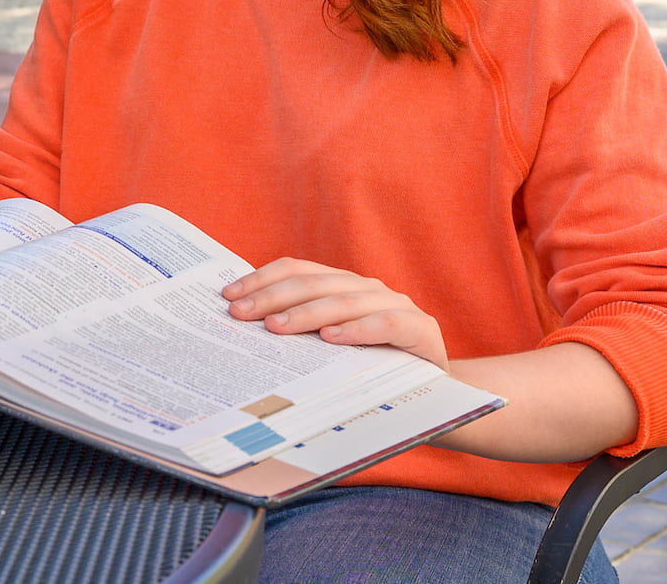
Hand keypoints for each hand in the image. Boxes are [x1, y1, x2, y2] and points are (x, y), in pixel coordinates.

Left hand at [222, 259, 448, 367]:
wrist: (437, 397)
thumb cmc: (373, 372)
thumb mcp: (332, 351)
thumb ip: (302, 333)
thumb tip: (246, 328)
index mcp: (344, 285)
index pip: (298, 269)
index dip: (262, 279)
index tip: (229, 296)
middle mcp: (369, 288)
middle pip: (314, 283)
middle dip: (273, 297)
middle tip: (242, 314)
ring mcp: (398, 305)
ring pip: (345, 300)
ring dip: (307, 313)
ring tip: (276, 327)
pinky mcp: (422, 330)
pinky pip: (386, 324)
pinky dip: (357, 329)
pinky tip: (332, 339)